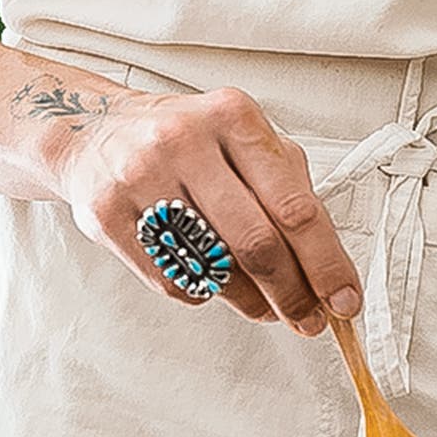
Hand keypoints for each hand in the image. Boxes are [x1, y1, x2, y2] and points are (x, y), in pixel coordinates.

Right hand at [43, 82, 361, 335]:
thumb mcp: (240, 140)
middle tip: (309, 320)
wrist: (92, 131)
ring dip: (252, 302)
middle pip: (257, 244)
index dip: (326, 263)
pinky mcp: (107, 214)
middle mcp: (185, 140)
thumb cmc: (185, 142)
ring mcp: (141, 177)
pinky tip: (210, 281)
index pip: (294, 206)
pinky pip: (173, 280)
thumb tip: (327, 267)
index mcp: (232, 116)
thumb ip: (286, 189)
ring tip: (265, 306)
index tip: (344, 300)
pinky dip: (203, 293)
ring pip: (215, 269)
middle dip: (292, 294)